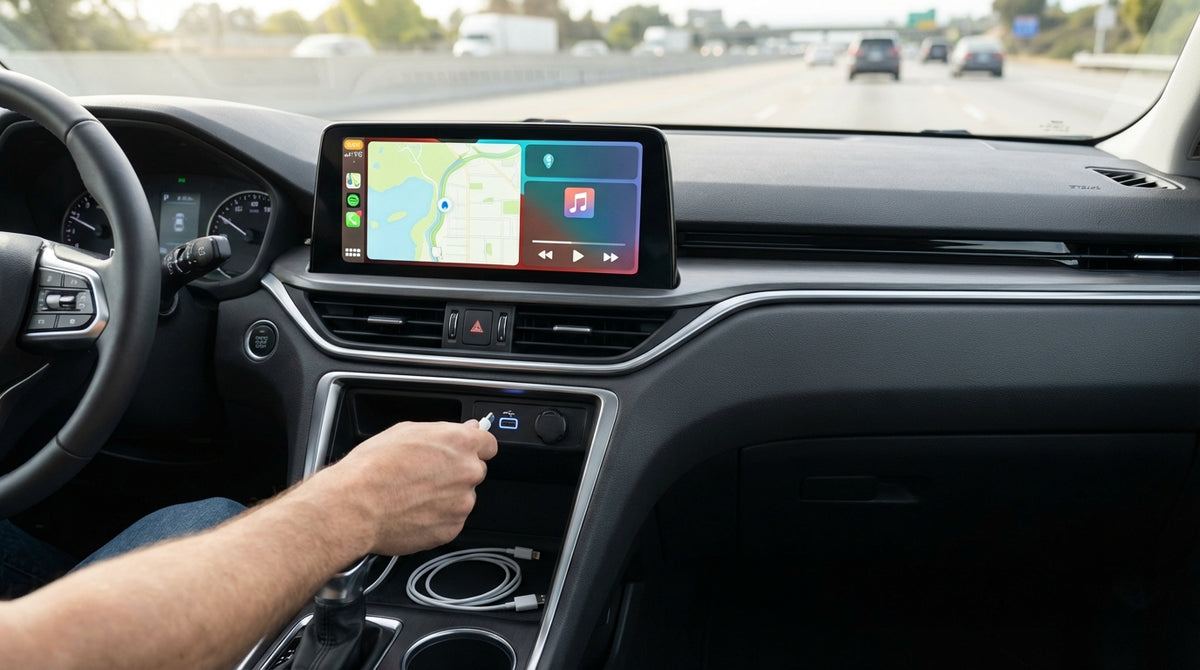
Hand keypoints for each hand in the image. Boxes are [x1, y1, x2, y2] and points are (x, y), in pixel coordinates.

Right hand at [316, 420, 497, 555]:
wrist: (355, 506)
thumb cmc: (373, 468)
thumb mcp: (406, 431)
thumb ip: (444, 431)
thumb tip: (466, 428)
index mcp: (460, 443)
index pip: (488, 443)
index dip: (475, 447)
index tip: (466, 451)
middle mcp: (467, 473)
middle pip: (475, 471)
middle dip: (456, 472)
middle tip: (426, 475)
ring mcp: (462, 503)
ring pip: (462, 498)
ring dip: (446, 497)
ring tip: (413, 495)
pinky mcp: (451, 529)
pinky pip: (450, 521)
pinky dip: (437, 518)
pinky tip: (413, 511)